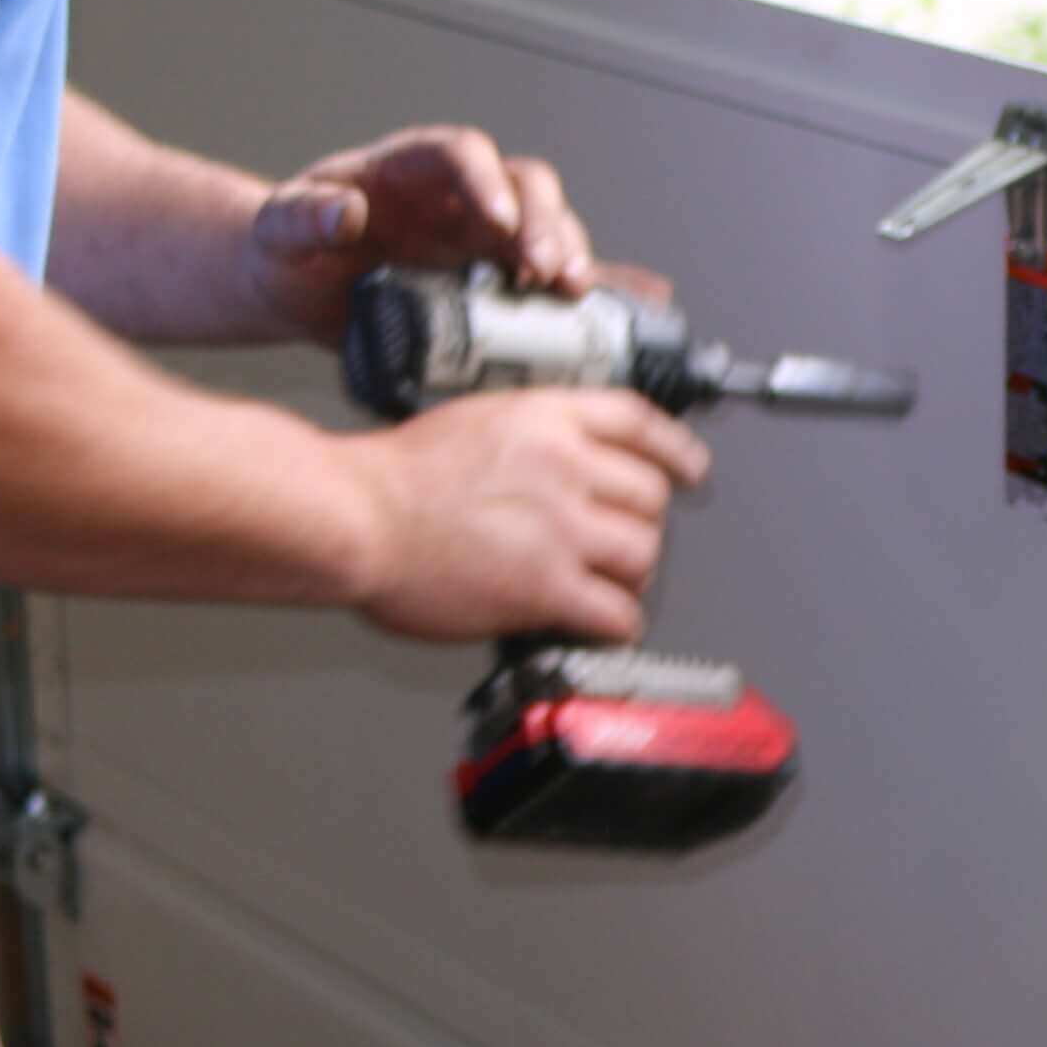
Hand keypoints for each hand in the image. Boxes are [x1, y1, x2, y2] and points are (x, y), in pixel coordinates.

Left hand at [247, 123, 602, 340]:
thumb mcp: (278, 234)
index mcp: (409, 169)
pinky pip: (558, 274)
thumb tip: (343, 211)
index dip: (486, 181)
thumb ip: (300, 218)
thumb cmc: (288, 252)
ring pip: (552, 226)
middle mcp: (460, 196)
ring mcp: (486, 239)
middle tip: (544, 270)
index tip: (496, 222)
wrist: (300, 291)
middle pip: (525, 185)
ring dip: (571, 254)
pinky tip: (637, 301)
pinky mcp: (500, 279)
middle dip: (544, 223)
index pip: (461, 152)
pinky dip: (601, 285)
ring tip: (572, 294)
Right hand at [343, 390, 715, 642]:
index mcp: (545, 419)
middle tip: (616, 543)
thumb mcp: (474, 423)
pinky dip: (617, 625)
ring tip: (602, 585)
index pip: (639, 423)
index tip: (692, 468)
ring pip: (643, 553)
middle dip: (639, 524)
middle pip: (651, 496)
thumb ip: (530, 438)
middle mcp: (563, 467)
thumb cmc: (391, 478)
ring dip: (629, 575)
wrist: (353, 514)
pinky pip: (616, 613)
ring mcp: (559, 527)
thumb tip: (566, 464)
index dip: (676, 449)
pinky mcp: (546, 585)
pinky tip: (600, 627)